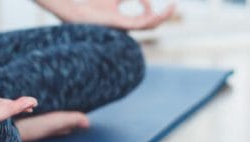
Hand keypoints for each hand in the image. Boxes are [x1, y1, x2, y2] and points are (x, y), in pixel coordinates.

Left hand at [42, 0, 175, 29]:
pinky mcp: (121, 26)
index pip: (144, 17)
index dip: (148, 4)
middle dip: (164, 15)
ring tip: (171, 7)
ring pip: (149, 26)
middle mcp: (126, 28)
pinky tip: (157, 12)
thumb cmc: (92, 4)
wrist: (76, 9)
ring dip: (162, 16)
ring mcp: (125, 28)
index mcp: (125, 22)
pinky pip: (141, 24)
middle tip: (174, 5)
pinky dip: (152, 17)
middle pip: (151, 24)